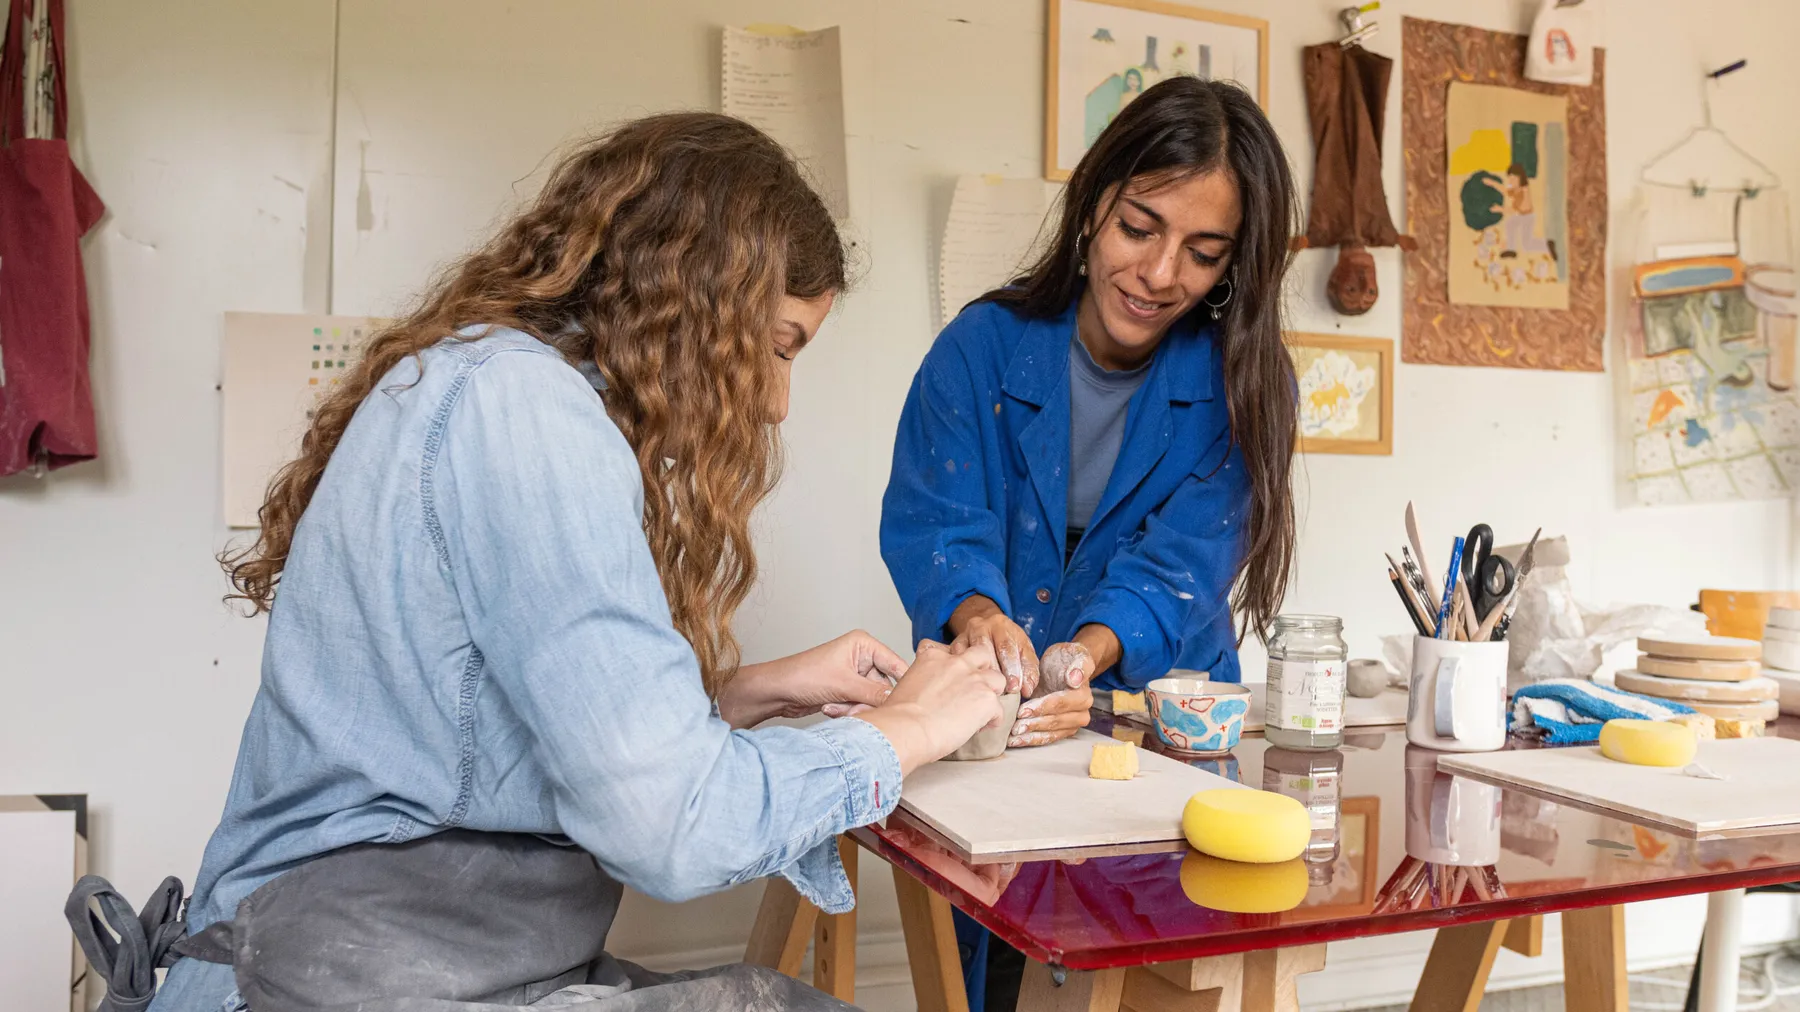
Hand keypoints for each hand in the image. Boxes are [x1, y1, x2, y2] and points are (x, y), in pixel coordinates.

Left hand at [718, 630, 901, 728]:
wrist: (777, 692)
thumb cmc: (802, 676)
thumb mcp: (843, 685)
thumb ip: (875, 693)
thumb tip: (899, 701)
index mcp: (863, 644)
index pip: (896, 664)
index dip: (903, 684)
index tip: (907, 703)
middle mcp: (861, 658)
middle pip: (884, 687)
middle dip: (868, 701)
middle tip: (852, 706)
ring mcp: (854, 676)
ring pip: (871, 701)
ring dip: (855, 709)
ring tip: (835, 706)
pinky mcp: (846, 692)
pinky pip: (859, 707)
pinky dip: (847, 712)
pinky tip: (830, 708)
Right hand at [852, 640, 1005, 773]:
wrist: (905, 729)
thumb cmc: (900, 716)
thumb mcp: (907, 685)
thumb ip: (923, 681)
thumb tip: (929, 696)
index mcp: (934, 657)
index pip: (951, 651)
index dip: (955, 665)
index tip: (952, 680)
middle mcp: (956, 663)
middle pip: (982, 654)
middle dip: (982, 669)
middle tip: (975, 688)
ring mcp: (974, 680)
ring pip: (998, 678)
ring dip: (992, 693)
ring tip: (982, 709)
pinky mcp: (986, 700)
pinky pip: (999, 709)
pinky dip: (993, 719)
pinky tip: (981, 727)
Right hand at [948, 596, 1038, 694]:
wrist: (986, 629)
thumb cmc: (1009, 643)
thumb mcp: (1023, 650)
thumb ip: (1029, 669)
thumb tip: (1027, 690)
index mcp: (1000, 625)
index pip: (1005, 646)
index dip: (1011, 668)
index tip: (1015, 688)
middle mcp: (980, 626)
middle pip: (985, 649)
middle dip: (994, 672)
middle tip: (1001, 692)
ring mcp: (964, 636)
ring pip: (968, 655)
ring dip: (978, 674)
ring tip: (986, 691)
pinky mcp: (952, 646)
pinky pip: (954, 660)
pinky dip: (962, 674)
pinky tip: (970, 687)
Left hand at [1011, 641, 1093, 747]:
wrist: (1062, 666)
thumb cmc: (1065, 659)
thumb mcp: (1073, 655)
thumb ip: (1078, 665)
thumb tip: (1075, 679)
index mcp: (1083, 695)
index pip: (1060, 703)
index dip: (1042, 707)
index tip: (1023, 710)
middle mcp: (1081, 713)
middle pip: (1055, 721)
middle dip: (1034, 724)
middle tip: (1015, 726)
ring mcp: (1072, 724)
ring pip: (1051, 733)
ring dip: (1031, 736)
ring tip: (1013, 737)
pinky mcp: (1062, 731)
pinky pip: (1047, 738)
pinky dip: (1031, 740)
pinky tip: (1016, 741)